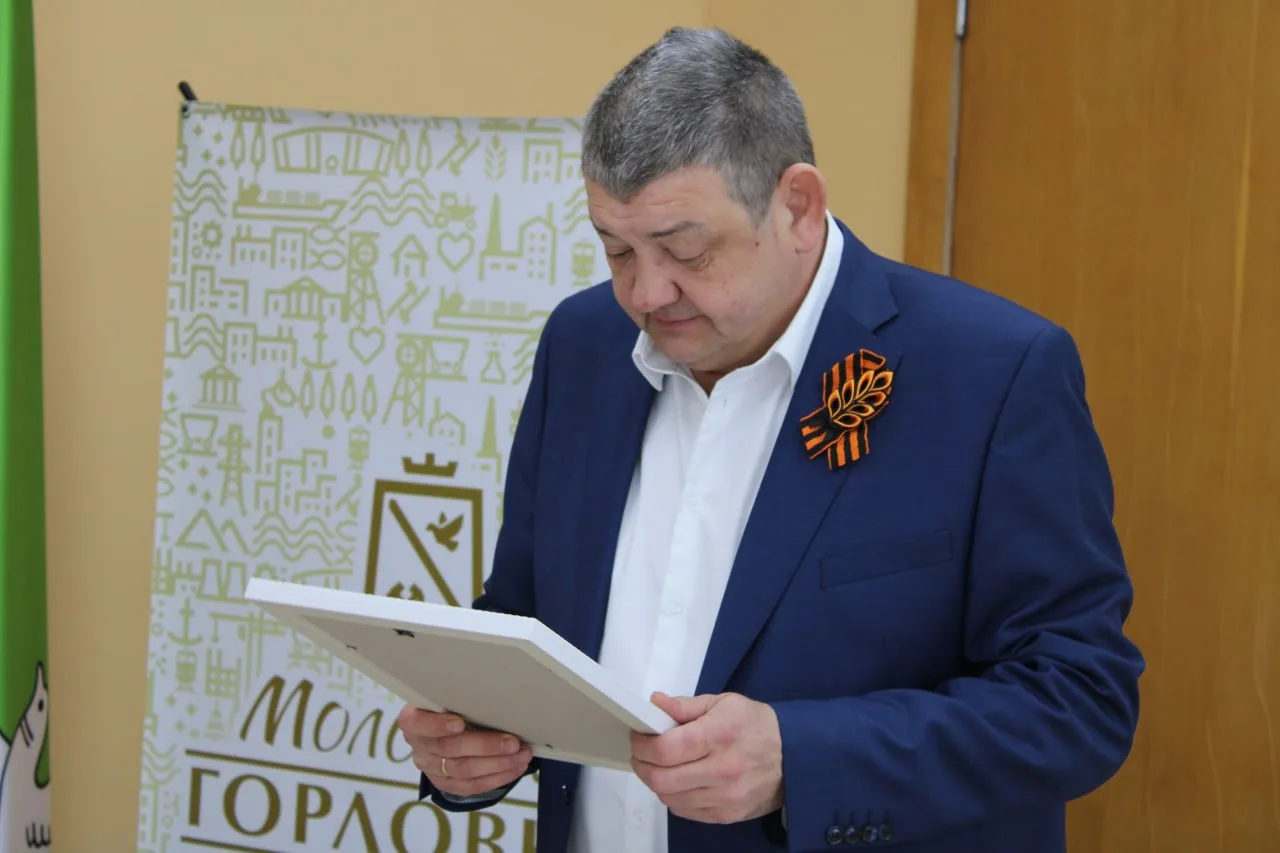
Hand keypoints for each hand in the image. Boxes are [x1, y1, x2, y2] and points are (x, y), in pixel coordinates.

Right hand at [398, 705, 533, 797]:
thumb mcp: (448, 696)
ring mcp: (431, 768)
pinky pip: (471, 786)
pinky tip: (515, 768)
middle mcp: (419, 746)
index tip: (460, 723)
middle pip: (450, 749)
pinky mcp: (445, 783)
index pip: (418, 723)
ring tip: (522, 755)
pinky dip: (497, 778)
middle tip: (512, 742)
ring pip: (464, 771)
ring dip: (498, 764)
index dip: (438, 725)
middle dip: (485, 746)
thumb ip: (462, 698)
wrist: (442, 727)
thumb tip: (497, 694)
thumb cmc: (450, 706)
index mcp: (413, 720)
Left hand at [630, 691, 783, 823]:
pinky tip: (680, 780)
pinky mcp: (726, 814)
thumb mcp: (723, 703)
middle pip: (662, 778)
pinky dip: (674, 795)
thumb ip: (685, 706)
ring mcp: (724, 797)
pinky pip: (684, 810)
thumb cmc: (756, 726)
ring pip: (669, 797)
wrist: (793, 756)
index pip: (666, 749)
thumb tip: (655, 704)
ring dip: (657, 781)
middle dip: (643, 765)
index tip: (639, 736)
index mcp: (719, 736)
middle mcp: (722, 770)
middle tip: (643, 752)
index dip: (643, 744)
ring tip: (661, 765)